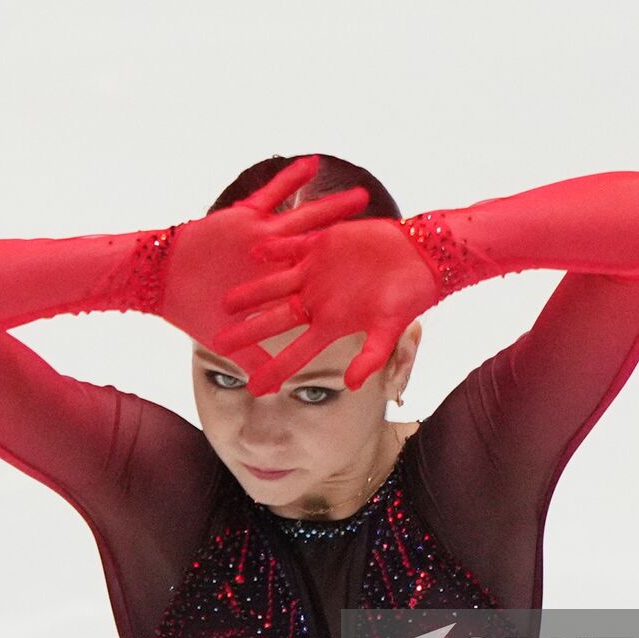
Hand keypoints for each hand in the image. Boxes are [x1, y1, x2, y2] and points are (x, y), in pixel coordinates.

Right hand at [161, 156, 369, 374]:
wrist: (162, 281)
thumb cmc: (194, 311)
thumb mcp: (232, 341)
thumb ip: (259, 358)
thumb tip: (278, 389)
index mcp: (283, 292)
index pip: (323, 290)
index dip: (351, 289)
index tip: (382, 287)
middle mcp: (279, 264)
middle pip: (324, 252)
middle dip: (353, 245)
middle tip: (388, 234)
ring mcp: (264, 239)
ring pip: (306, 221)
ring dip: (331, 209)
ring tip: (362, 196)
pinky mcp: (246, 218)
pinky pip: (272, 194)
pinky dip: (290, 180)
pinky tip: (312, 163)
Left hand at [209, 217, 440, 395]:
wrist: (421, 256)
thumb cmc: (409, 296)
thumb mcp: (390, 330)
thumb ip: (371, 357)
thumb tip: (351, 386)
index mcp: (331, 325)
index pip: (296, 353)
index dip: (275, 370)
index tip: (253, 389)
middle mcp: (318, 302)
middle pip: (275, 321)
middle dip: (248, 333)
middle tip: (218, 346)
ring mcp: (316, 274)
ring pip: (275, 286)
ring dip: (252, 293)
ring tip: (225, 302)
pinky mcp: (321, 246)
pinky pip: (291, 248)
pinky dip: (274, 250)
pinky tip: (254, 251)